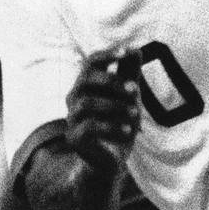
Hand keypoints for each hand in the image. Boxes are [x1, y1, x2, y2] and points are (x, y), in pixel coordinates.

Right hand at [65, 46, 141, 171]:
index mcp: (87, 85)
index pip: (91, 63)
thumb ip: (130, 75)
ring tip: (136, 114)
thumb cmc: (119, 124)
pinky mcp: (74, 138)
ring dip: (115, 106)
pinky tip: (129, 131)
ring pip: (88, 103)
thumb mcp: (128, 99)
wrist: (112, 160)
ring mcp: (72, 118)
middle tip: (136, 89)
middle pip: (85, 79)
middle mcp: (75, 98)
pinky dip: (112, 127)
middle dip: (112, 81)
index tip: (127, 52)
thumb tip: (136, 49)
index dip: (107, 55)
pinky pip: (89, 127)